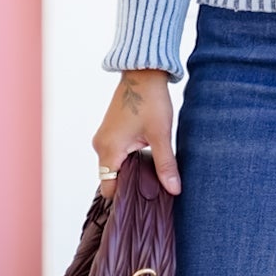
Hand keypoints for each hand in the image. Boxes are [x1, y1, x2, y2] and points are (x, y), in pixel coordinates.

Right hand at [93, 69, 179, 198]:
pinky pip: (115, 155)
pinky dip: (128, 161)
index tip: (144, 202)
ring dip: (130, 172)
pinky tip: (146, 160)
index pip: (108, 188)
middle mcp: (101, 146)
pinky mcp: (110, 132)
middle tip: (152, 190)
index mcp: (108, 150)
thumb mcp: (161, 135)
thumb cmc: (150, 101)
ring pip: (114, 166)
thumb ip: (165, 165)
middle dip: (129, 185)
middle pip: (111, 179)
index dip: (125, 197)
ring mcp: (104, 138)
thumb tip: (174, 190)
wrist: (143, 74)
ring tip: (151, 175)